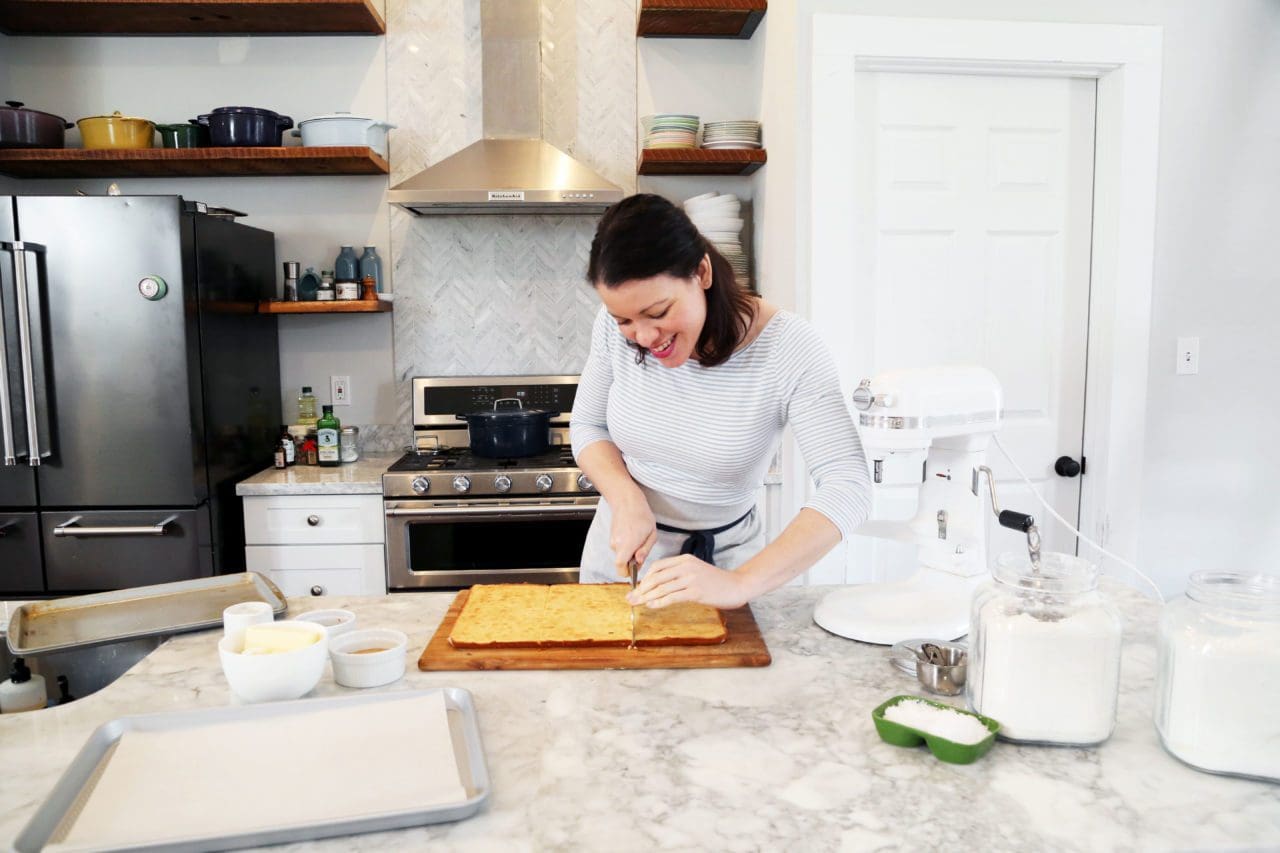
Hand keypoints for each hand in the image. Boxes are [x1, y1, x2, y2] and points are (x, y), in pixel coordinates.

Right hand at [609, 495, 657, 578]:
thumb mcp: (651, 534)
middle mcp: (616, 544)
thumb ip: (645, 551)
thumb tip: (639, 562)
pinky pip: (619, 547)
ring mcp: (612, 540)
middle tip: (642, 550)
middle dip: (631, 561)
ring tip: (638, 538)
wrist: (626, 501)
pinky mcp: (611, 537)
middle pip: (622, 562)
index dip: (627, 573)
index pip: (620, 568)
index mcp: (627, 545)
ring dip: (629, 551)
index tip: (635, 569)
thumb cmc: (641, 515)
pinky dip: (626, 545)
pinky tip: (633, 534)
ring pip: (621, 554)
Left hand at [626, 554, 749, 609]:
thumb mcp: (696, 571)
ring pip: (662, 587)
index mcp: (685, 559)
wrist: (737, 585)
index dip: (644, 578)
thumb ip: (679, 574)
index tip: (637, 588)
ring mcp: (691, 578)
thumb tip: (658, 586)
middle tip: (631, 598)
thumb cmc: (716, 581)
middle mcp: (686, 566)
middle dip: (641, 589)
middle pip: (656, 577)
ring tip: (637, 604)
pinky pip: (672, 597)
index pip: (657, 566)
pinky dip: (659, 602)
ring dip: (646, 597)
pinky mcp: (696, 591)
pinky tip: (652, 606)